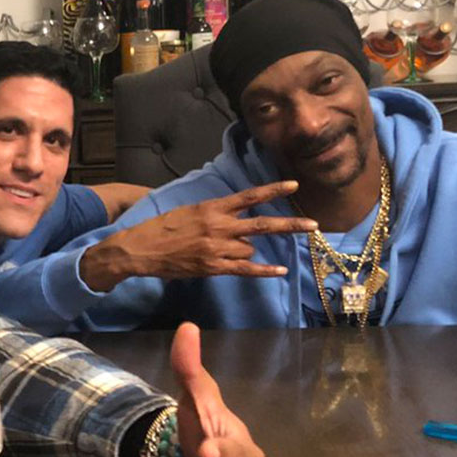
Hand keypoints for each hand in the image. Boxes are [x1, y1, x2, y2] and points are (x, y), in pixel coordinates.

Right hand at [80, 181, 317, 291]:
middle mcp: (219, 226)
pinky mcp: (213, 267)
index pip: (249, 196)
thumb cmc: (162, 228)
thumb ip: (215, 214)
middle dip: (290, 224)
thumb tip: (237, 224)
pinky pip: (245, 269)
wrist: (141, 249)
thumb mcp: (189, 211)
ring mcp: (217, 248)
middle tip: (314, 225)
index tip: (294, 186)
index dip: (273, 190)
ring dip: (244, 251)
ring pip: (249, 250)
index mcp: (212, 208)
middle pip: (262, 224)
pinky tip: (279, 270)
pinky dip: (264, 271)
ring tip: (219, 252)